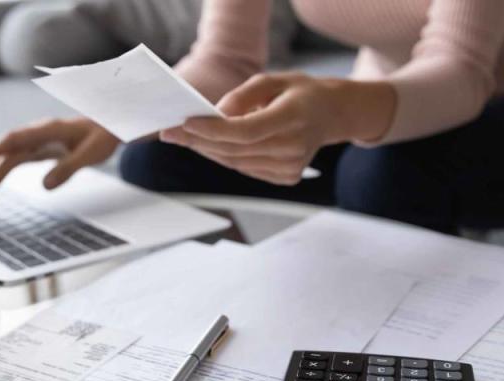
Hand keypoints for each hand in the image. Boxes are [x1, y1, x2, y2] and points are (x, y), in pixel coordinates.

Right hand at [0, 117, 119, 196]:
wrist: (111, 125)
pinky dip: (3, 168)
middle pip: (9, 150)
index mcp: (49, 129)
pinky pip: (17, 158)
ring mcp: (38, 140)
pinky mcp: (40, 148)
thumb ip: (69, 168)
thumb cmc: (103, 136)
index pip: (15, 139)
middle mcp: (39, 133)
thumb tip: (45, 186)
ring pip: (10, 155)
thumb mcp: (91, 154)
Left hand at [160, 72, 394, 184]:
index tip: (184, 123)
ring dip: (207, 151)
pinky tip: (210, 146)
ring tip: (185, 138)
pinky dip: (225, 157)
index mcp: (294, 117)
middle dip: (198, 141)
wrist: (333, 114)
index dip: (212, 130)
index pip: (246, 131)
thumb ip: (245, 94)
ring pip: (236, 163)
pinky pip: (246, 168)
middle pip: (235, 150)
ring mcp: (292, 166)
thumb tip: (218, 113)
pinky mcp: (287, 177)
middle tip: (170, 133)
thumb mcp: (275, 79)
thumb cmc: (300, 93)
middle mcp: (294, 146)